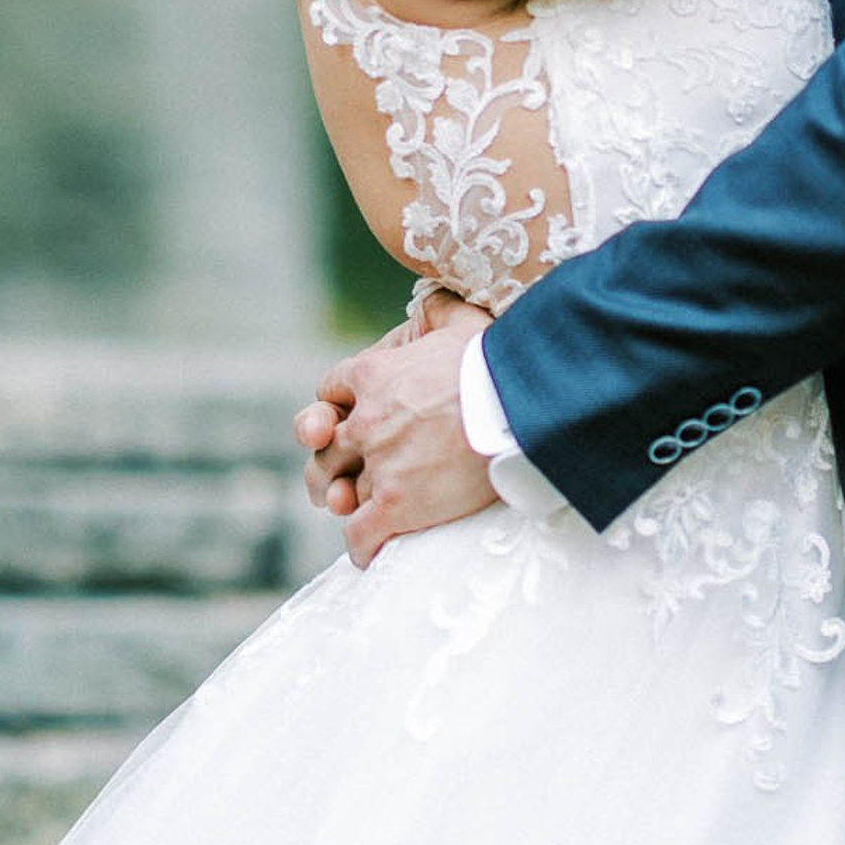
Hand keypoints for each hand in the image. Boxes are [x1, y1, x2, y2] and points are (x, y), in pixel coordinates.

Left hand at [293, 301, 494, 567]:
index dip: (336, 406)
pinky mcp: (394, 505)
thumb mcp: (468, 323)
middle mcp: (364, 420)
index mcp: (372, 374)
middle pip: (323, 447)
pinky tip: (371, 550)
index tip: (346, 418)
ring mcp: (377, 464)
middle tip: (336, 476)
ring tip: (350, 509)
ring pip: (336, 491)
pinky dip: (361, 545)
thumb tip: (438, 293)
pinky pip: (359, 534)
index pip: (330, 389)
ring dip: (341, 501)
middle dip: (328, 461)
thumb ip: (444, 310)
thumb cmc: (500, 365)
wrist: (520, 410)